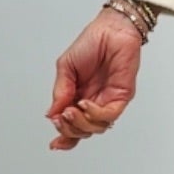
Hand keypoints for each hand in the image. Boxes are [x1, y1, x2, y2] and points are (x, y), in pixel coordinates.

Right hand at [47, 10, 143, 151]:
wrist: (110, 29)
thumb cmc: (91, 43)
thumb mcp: (66, 68)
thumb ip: (60, 92)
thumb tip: (52, 114)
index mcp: (78, 96)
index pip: (72, 124)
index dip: (64, 137)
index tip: (54, 143)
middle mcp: (94, 101)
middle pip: (84, 131)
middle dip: (70, 130)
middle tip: (62, 118)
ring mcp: (108, 100)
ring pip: (97, 128)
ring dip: (81, 123)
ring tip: (71, 110)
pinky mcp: (122, 96)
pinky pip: (109, 115)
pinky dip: (94, 114)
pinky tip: (84, 104)